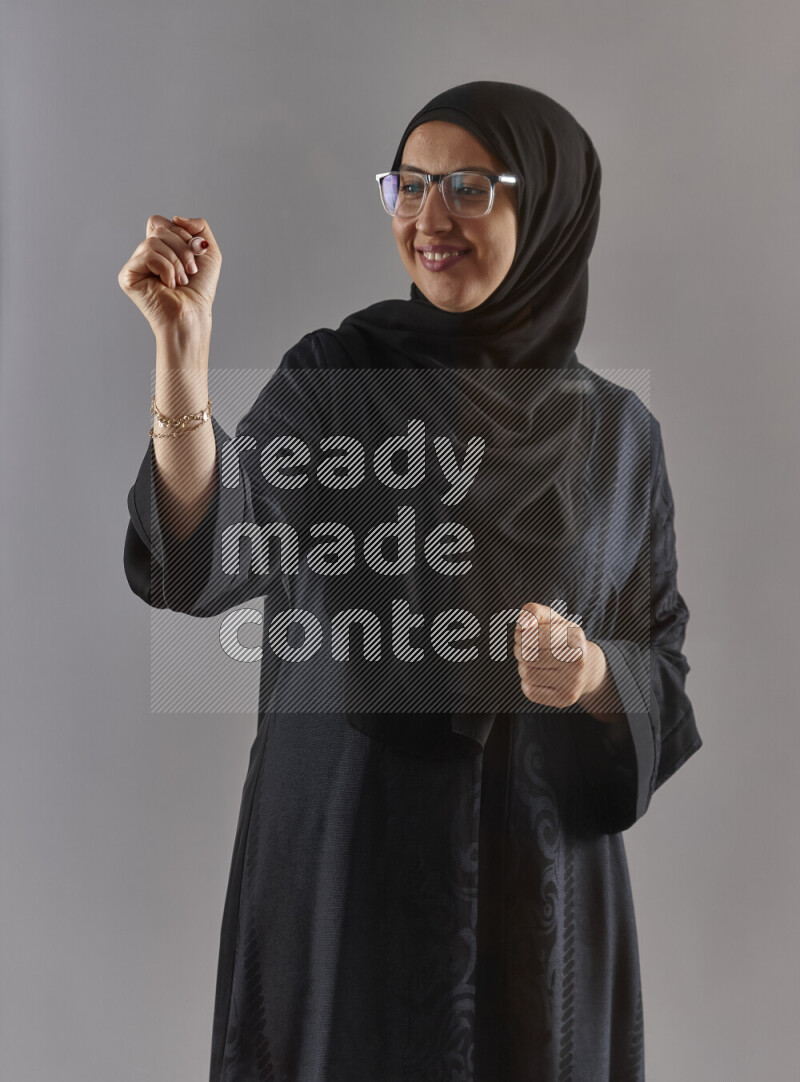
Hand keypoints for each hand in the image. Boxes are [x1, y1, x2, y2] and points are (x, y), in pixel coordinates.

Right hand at [118, 214, 220, 334]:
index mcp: (160, 248)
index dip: (179, 231)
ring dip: (175, 261)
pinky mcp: (127, 276)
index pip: (160, 222)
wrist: (193, 315)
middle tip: (190, 271)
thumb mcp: (210, 252)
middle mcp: (144, 255)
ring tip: (181, 281)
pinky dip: (165, 268)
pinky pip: (147, 255)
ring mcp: (135, 265)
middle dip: (182, 248)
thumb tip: (175, 217)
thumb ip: (199, 227)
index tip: (194, 251)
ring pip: (153, 241)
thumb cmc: (200, 290)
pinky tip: (168, 285)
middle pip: (158, 228)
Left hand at [513, 602, 605, 709]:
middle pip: (526, 655)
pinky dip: (527, 682)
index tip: (525, 634)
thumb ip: (533, 612)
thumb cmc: (560, 637)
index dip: (521, 634)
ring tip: (535, 662)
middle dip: (520, 650)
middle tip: (528, 648)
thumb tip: (524, 624)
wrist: (584, 666)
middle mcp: (578, 660)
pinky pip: (530, 691)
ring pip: (527, 673)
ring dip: (523, 666)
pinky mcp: (565, 699)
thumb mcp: (550, 618)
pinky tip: (540, 676)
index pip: (531, 636)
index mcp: (574, 636)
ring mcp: (573, 682)